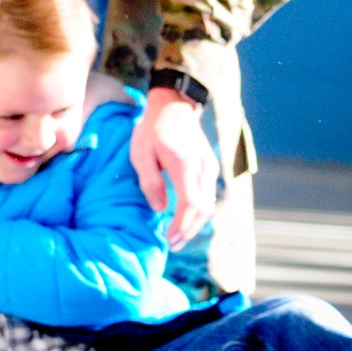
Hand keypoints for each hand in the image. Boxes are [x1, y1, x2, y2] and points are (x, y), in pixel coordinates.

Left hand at [130, 87, 217, 249]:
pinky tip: (186, 218)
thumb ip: (150, 182)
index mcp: (184, 165)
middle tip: (172, 245)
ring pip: (209, 205)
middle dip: (188, 231)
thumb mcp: (141, 153)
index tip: (169, 239)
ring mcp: (209, 167)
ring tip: (178, 236)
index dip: (181, 226)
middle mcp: (203, 168)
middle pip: (203, 210)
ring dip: (195, 224)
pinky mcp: (210, 167)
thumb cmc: (153, 128)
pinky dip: (199, 211)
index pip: (190, 205)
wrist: (174, 105)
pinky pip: (209, 195)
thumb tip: (160, 209)